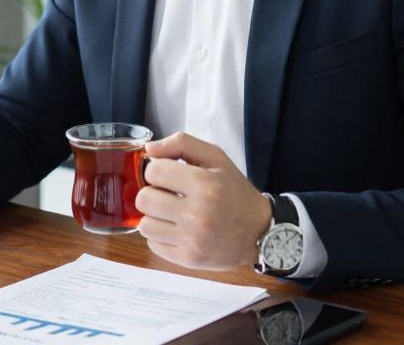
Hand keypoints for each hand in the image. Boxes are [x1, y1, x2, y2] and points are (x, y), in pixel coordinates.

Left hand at [136, 132, 271, 269]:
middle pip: (144, 200)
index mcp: (204, 184)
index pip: (154, 172)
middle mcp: (197, 213)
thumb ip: (182, 144)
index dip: (156, 171)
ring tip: (171, 214)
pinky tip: (176, 230)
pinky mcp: (188, 259)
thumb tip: (149, 149)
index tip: (168, 176)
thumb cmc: (235, 191)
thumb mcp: (216, 158)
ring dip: (154, 217)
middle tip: (167, 196)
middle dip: (152, 194)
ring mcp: (192, 239)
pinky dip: (160, 237)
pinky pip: (153, 245)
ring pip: (145, 225)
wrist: (259, 231)